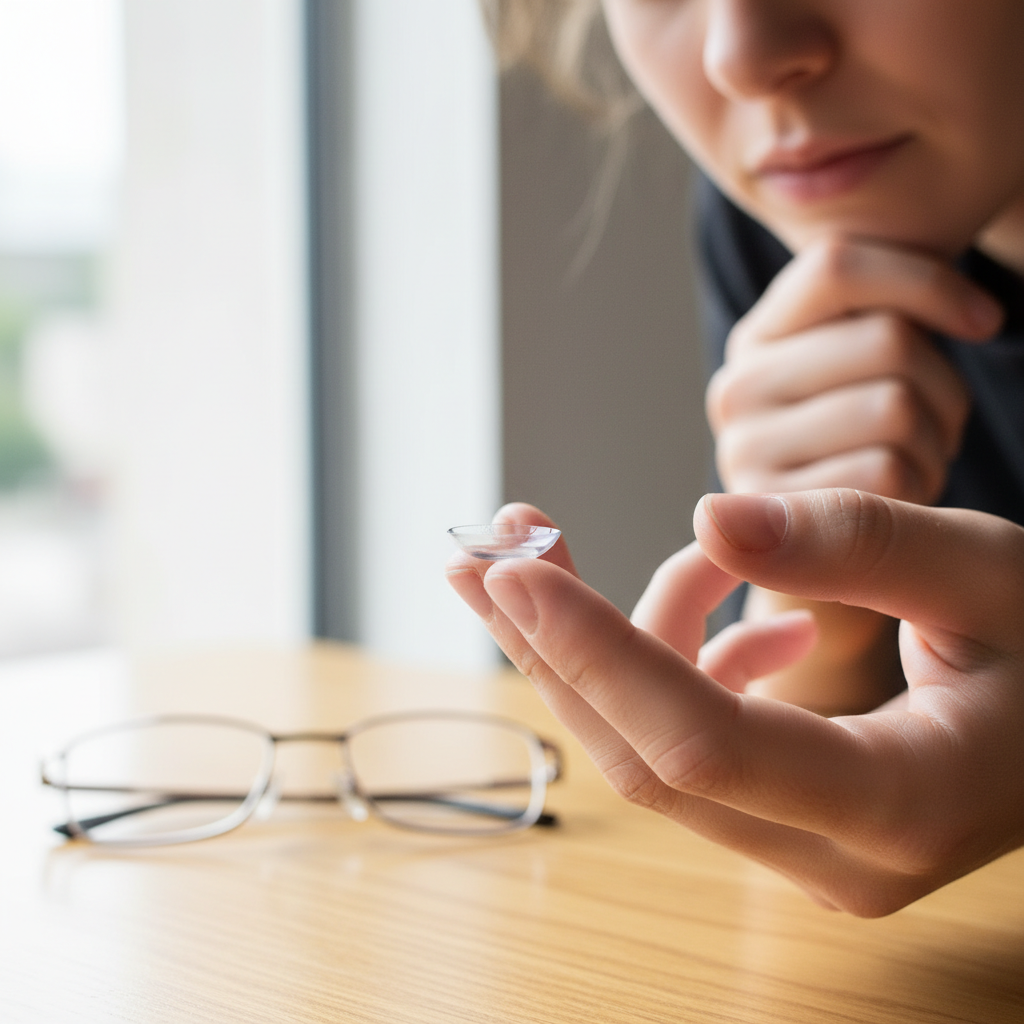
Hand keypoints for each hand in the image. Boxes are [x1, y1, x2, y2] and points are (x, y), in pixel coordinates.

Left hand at [445, 492, 1023, 915]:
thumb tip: (710, 515)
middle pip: (644, 757)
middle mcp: (836, 856)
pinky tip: (731, 613)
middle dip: (553, 650)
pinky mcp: (789, 823)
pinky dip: (678, 664)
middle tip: (483, 554)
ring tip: (638, 554)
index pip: (701, 742)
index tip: (515, 569)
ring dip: (607, 646)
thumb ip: (854, 543)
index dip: (598, 652)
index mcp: (898, 805)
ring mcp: (806, 850)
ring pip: (653, 749)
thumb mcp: (985, 573)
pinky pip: (691, 745)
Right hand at [706, 236, 1001, 502]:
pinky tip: (897, 496)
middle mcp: (735, 390)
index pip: (834, 266)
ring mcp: (745, 453)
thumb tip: (981, 317)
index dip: (927, 282)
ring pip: (894, 406)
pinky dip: (917, 484)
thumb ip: (881, 313)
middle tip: (934, 415)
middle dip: (943, 380)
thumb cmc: (863, 439)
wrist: (824, 547)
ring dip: (935, 436)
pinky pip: (888, 472)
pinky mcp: (774, 515)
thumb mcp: (860, 364)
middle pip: (887, 340)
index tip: (984, 321)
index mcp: (755, 338)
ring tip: (911, 457)